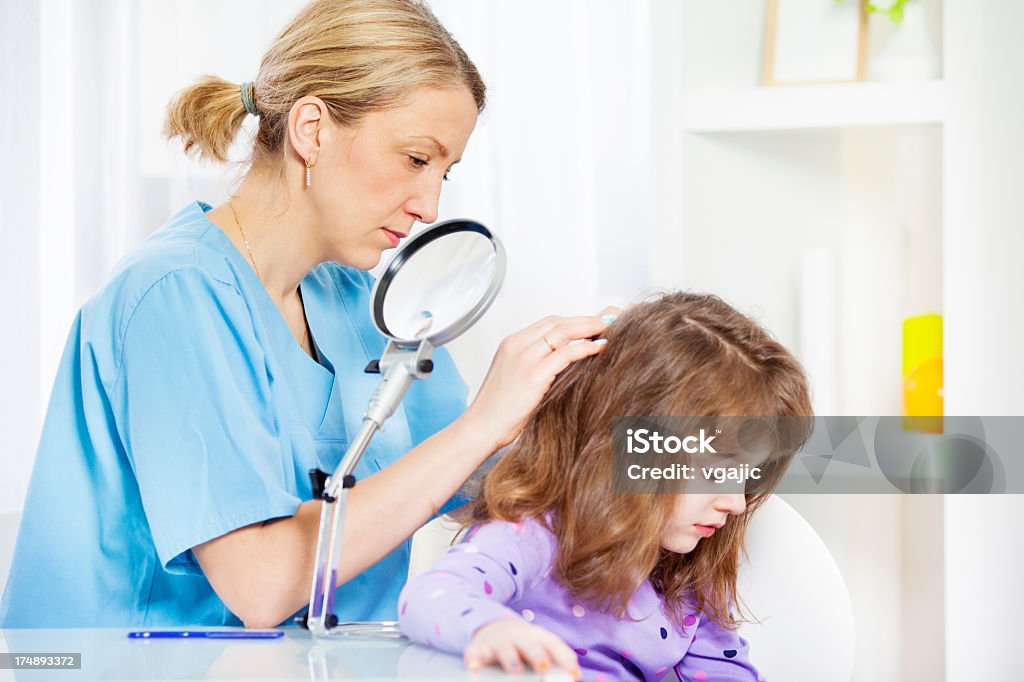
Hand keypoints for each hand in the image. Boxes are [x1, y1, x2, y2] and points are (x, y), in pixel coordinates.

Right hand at [462, 308, 620, 450]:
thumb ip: (534, 365)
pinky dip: (586, 348)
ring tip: (609, 330)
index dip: (574, 320)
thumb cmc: (497, 411)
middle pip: (558, 323)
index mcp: (511, 344)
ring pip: (563, 332)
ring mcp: (524, 359)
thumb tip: (564, 363)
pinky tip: (600, 349)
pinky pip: (566, 354)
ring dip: (589, 329)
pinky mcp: (533, 375)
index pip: (548, 323)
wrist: (480, 428)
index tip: (592, 323)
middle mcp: (516, 346)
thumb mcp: (513, 378)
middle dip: (586, 320)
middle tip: (608, 321)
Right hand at [465, 618, 579, 677]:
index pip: (554, 645)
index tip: (573, 674)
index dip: (565, 659)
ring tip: (516, 672)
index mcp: (538, 637)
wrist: (492, 626)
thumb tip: (576, 675)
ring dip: (511, 661)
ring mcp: (498, 642)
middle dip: (537, 656)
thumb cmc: (524, 645)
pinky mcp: (478, 649)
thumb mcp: (540, 647)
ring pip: (505, 650)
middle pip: (530, 646)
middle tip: (544, 667)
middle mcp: (519, 638)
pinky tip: (475, 669)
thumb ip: (558, 660)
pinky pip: (475, 655)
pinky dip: (475, 661)